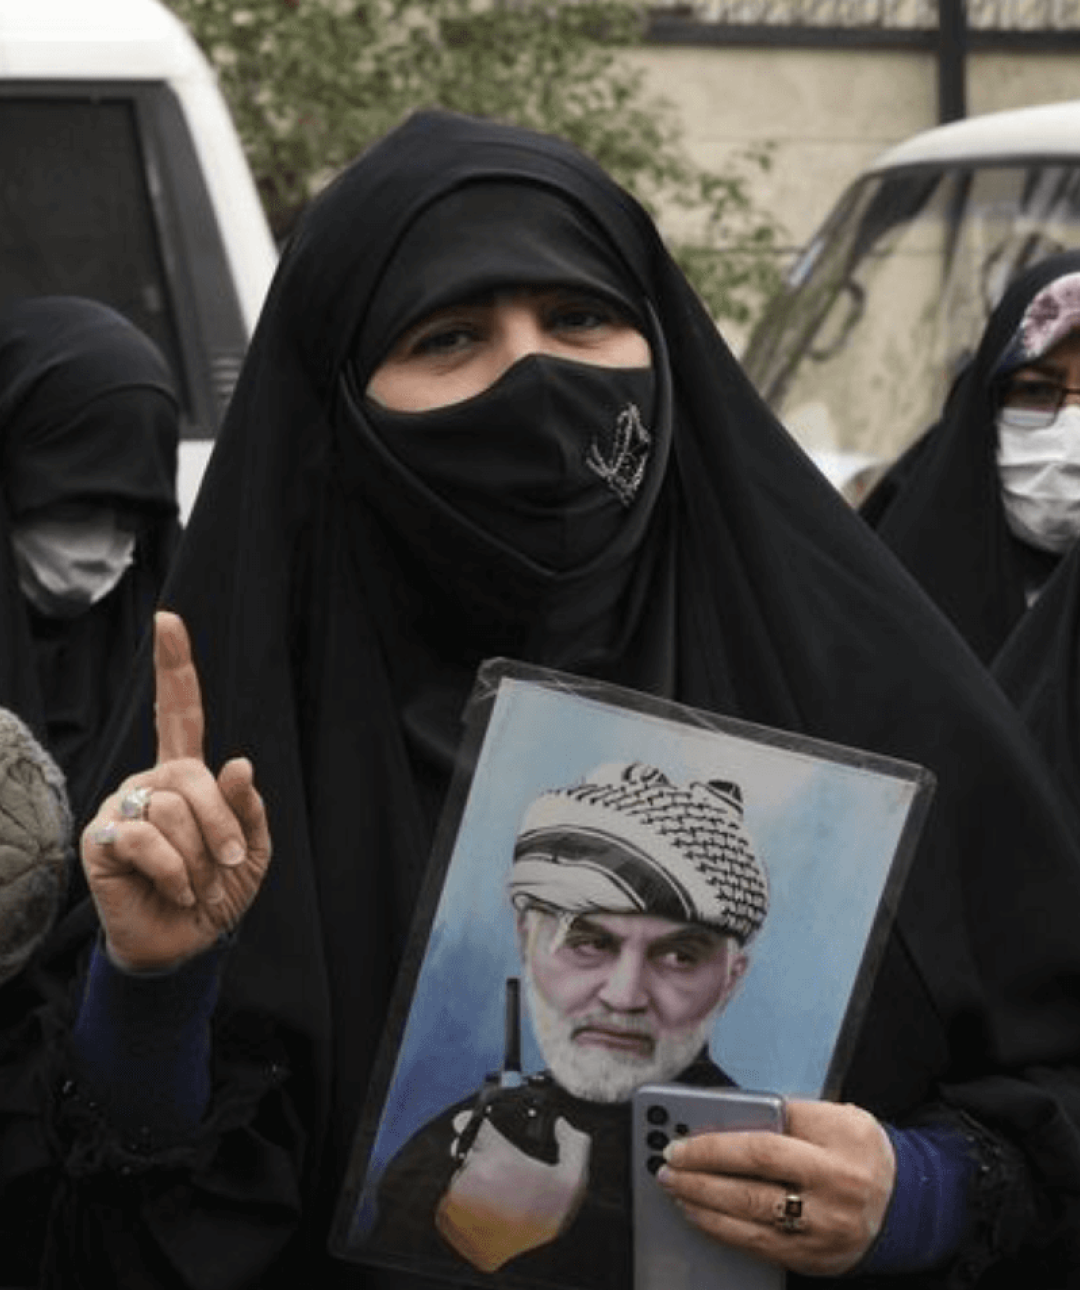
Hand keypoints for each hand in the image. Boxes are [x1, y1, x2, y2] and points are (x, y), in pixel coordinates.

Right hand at [81, 611, 270, 970]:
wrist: (186, 944)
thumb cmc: (217, 892)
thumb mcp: (251, 850)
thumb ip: (247, 808)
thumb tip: (239, 762)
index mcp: (186, 774)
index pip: (179, 711)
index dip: (174, 666)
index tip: (168, 620)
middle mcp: (150, 781)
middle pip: (191, 775)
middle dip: (221, 823)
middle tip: (229, 864)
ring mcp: (122, 806)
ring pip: (170, 808)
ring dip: (198, 856)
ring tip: (196, 884)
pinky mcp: (101, 839)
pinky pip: (143, 838)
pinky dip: (172, 869)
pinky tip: (175, 889)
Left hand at [435, 1112, 590, 1271]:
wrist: (538, 1264)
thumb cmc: (554, 1214)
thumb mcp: (575, 1178)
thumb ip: (574, 1143)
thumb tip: (560, 1123)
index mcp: (498, 1158)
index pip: (473, 1126)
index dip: (473, 1122)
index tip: (479, 1127)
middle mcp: (471, 1178)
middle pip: (462, 1152)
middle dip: (474, 1156)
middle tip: (493, 1169)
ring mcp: (456, 1202)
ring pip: (454, 1177)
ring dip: (467, 1180)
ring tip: (491, 1193)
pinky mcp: (449, 1224)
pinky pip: (446, 1203)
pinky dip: (459, 1203)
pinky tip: (481, 1208)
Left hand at [657, 1099, 894, 1276]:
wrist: (905, 1205)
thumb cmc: (859, 1151)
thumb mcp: (838, 1118)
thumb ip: (790, 1116)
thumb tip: (726, 1117)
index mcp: (839, 1138)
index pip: (768, 1134)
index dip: (719, 1138)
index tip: (684, 1133)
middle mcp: (834, 1184)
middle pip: (754, 1174)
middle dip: (702, 1166)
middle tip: (668, 1159)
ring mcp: (824, 1226)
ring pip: (749, 1214)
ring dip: (702, 1200)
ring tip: (673, 1185)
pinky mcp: (814, 1257)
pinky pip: (756, 1244)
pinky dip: (720, 1228)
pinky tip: (697, 1213)